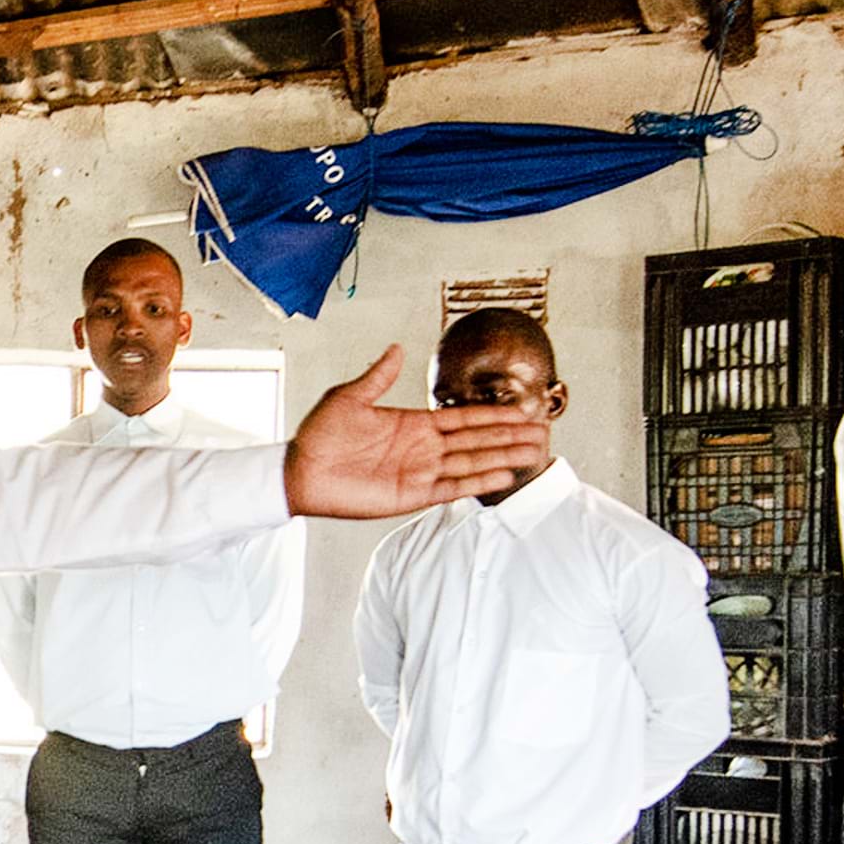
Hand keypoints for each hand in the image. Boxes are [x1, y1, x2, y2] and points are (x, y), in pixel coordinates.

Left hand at [283, 349, 556, 518]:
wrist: (300, 471)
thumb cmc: (320, 435)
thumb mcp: (349, 397)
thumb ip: (378, 377)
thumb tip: (396, 348)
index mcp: (414, 423)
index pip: (465, 417)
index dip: (494, 414)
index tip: (522, 410)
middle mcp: (424, 448)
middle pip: (478, 440)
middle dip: (510, 435)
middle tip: (543, 431)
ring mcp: (420, 472)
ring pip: (472, 463)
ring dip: (503, 457)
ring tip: (534, 453)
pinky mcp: (411, 495)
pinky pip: (451, 487)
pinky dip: (477, 481)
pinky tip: (502, 475)